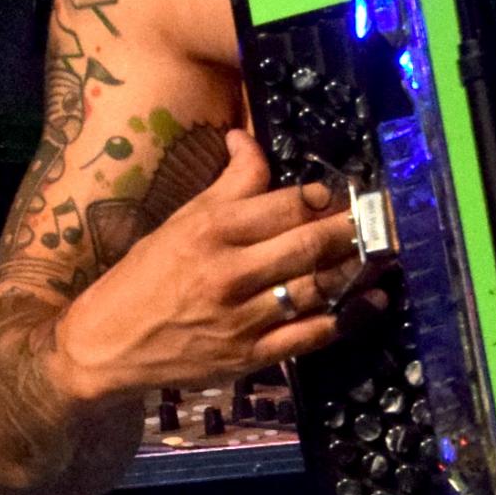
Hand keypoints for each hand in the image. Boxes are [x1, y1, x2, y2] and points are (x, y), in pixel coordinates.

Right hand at [49, 128, 367, 398]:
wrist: (107, 343)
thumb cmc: (144, 276)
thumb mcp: (180, 220)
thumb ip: (227, 184)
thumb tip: (248, 137)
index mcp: (211, 230)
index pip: (286, 204)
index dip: (327, 195)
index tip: (353, 189)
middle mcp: (229, 272)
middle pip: (311, 244)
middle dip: (357, 229)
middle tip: (388, 217)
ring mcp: (242, 319)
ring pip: (317, 288)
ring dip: (358, 270)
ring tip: (386, 253)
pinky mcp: (250, 356)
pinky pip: (309, 336)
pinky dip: (346, 319)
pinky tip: (371, 303)